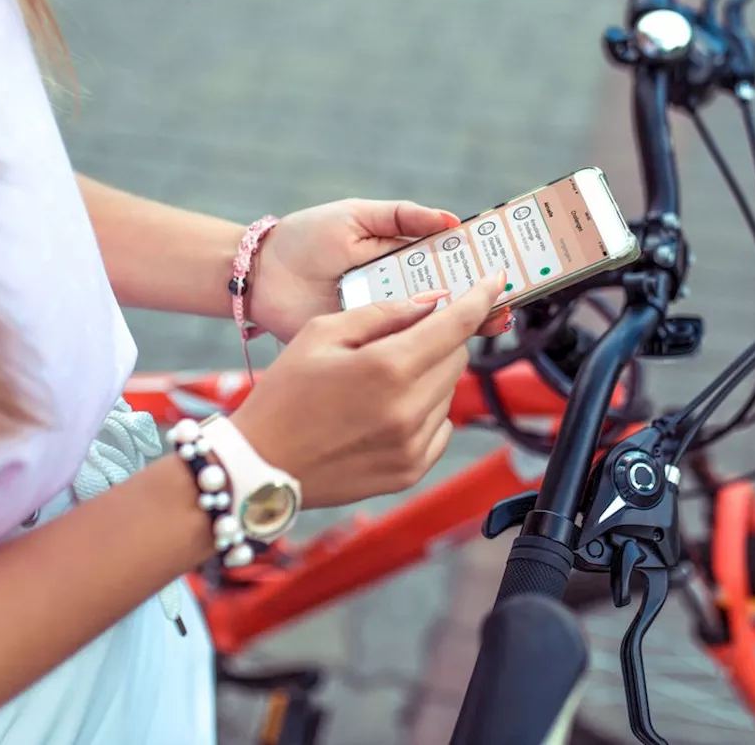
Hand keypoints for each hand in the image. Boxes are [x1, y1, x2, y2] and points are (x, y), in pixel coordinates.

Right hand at [230, 272, 505, 507]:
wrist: (260, 466)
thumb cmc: (283, 395)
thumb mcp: (321, 333)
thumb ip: (383, 314)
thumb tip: (432, 302)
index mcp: (387, 368)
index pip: (456, 325)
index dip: (480, 299)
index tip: (495, 284)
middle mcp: (408, 410)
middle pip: (456, 357)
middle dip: (439, 339)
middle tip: (401, 339)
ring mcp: (413, 445)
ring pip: (449, 391)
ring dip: (428, 376)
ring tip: (379, 382)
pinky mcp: (411, 470)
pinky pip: (441, 426)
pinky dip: (424, 411)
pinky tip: (385, 410)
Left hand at [248, 199, 511, 340]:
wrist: (262, 274)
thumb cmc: (307, 237)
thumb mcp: (358, 216)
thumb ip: (402, 216)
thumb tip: (451, 220)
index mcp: (403, 258)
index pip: (451, 262)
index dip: (478, 265)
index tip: (506, 265)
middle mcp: (400, 291)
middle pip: (452, 297)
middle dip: (483, 299)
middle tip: (510, 298)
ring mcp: (386, 319)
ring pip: (435, 326)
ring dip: (467, 325)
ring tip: (496, 318)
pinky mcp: (369, 343)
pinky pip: (403, 347)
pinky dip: (429, 349)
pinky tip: (454, 342)